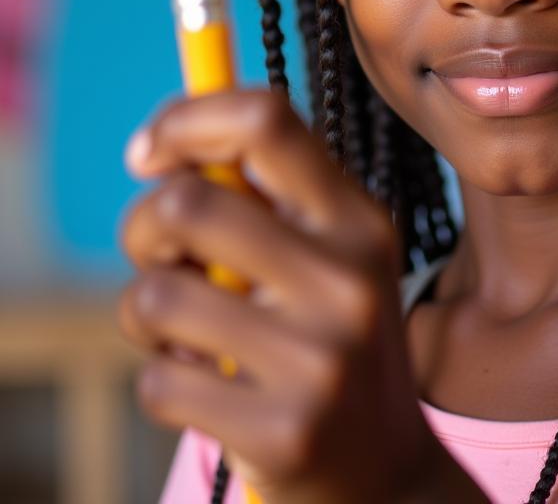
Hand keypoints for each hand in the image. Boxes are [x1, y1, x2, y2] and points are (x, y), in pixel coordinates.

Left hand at [118, 88, 479, 503]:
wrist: (385, 475)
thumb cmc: (327, 342)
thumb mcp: (326, 257)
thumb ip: (262, 199)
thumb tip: (162, 148)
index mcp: (360, 219)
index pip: (266, 120)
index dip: (186, 119)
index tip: (149, 155)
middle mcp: (351, 277)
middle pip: (187, 203)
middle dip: (143, 228)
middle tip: (162, 256)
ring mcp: (322, 356)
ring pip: (155, 295)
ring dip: (145, 315)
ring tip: (188, 335)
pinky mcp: (286, 430)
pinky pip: (159, 383)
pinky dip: (165, 382)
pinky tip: (212, 392)